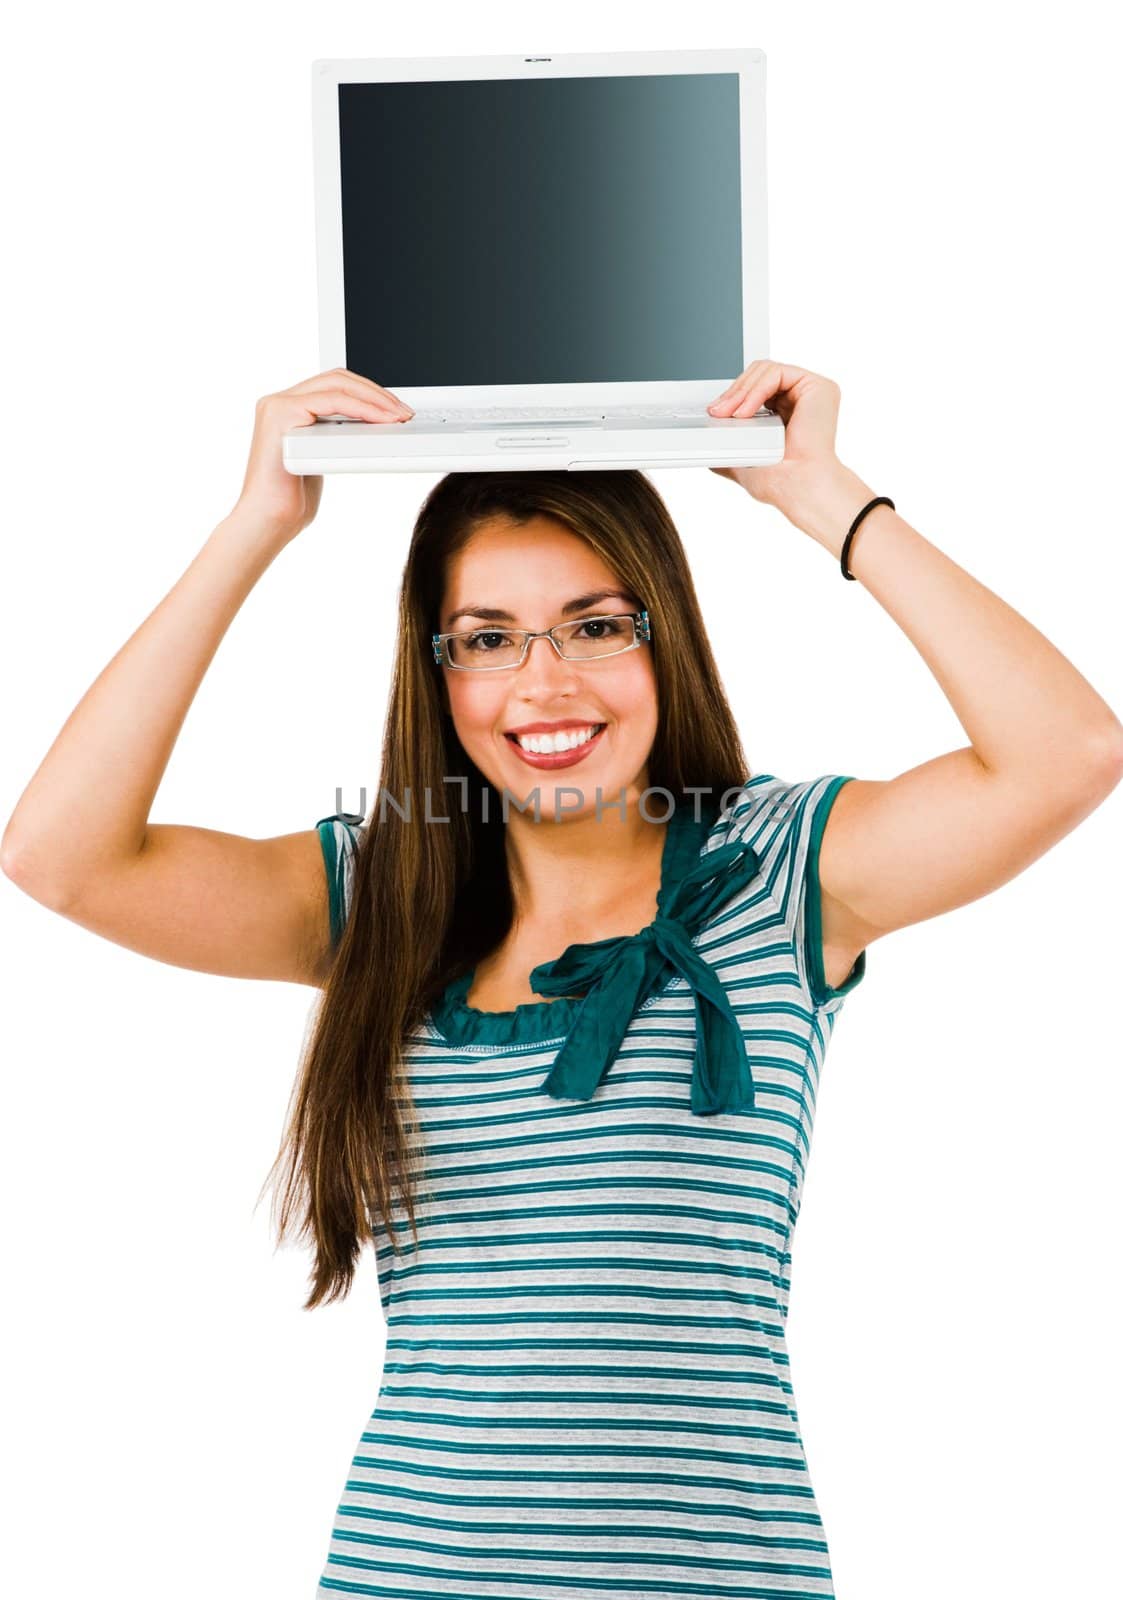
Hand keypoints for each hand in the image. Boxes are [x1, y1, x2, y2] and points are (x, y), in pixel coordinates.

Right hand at [231, 368, 412, 540]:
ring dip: (374, 398)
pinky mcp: (280, 414)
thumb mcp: (322, 457)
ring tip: (398, 415)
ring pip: (336, 385)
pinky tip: (382, 420)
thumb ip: (336, 435)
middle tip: (404, 411)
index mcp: (287, 407)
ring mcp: (277, 405)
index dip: (368, 392)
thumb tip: (372, 424)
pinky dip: (361, 408)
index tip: (397, 408)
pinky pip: (331, 402)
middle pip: (336, 378)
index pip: (333, 384)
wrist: (269, 522)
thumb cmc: (293, 499)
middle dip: (375, 392)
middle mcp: (278, 401)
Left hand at [706, 360, 846, 513]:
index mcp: (787, 411)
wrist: (796, 487)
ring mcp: (810, 391)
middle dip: (733, 392)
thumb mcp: (741, 460)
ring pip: (764, 370)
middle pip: (758, 375)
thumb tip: (706, 443)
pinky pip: (776, 373)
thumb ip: (728, 445)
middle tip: (716, 411)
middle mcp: (801, 398)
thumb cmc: (778, 481)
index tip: (713, 412)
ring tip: (731, 414)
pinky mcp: (817, 386)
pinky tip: (745, 411)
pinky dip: (755, 390)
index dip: (732, 395)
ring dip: (741, 391)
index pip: (754, 388)